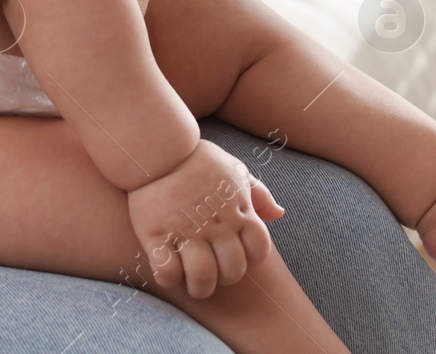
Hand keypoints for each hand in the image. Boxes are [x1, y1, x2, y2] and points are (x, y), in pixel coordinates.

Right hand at [126, 140, 282, 298]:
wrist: (157, 148)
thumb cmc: (197, 159)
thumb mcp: (234, 170)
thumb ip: (258, 194)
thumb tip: (278, 214)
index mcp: (237, 209)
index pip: (259, 250)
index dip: (250, 259)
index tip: (235, 256)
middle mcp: (216, 223)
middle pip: (232, 270)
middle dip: (225, 278)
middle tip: (213, 275)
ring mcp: (186, 229)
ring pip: (203, 277)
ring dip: (200, 288)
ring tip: (194, 284)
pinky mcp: (156, 234)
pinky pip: (168, 272)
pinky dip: (169, 279)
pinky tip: (168, 270)